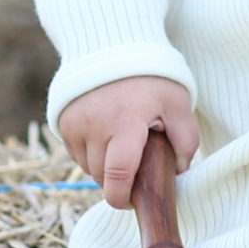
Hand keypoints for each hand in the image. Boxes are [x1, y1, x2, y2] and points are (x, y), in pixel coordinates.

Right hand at [59, 77, 198, 210]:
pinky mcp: (63, 121)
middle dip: (119, 179)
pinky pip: (76, 153)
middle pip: (102, 176)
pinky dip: (90, 153)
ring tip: (123, 143)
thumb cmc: (152, 77)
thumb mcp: (178, 104)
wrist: (114, 45)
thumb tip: (179, 172)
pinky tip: (106, 135)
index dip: (122, 198)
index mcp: (125, 123)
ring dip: (104, 166)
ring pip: (87, 167)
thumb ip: (185, 139)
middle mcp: (94, 125)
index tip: (132, 202)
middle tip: (138, 163)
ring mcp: (74, 124)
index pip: (117, 175)